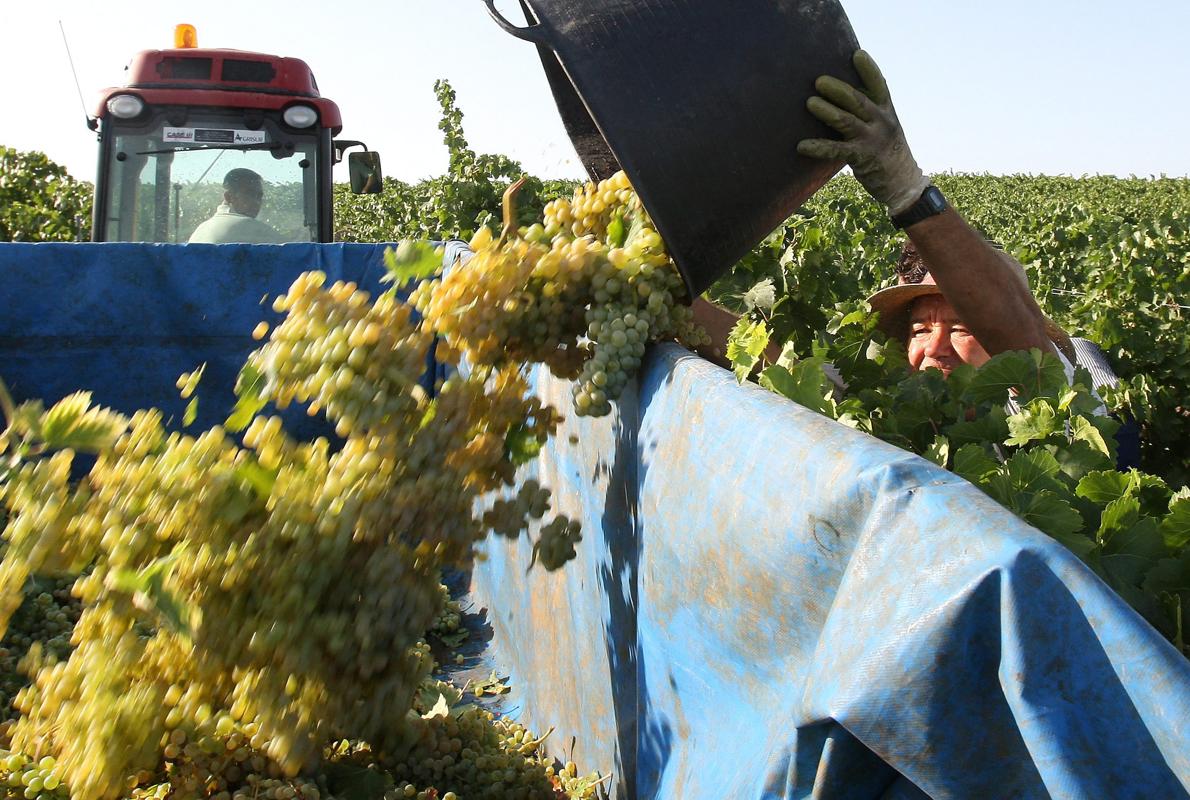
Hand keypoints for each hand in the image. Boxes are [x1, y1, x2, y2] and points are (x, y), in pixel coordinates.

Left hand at [797, 50, 929, 214]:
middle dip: (838, 89)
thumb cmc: (884, 149)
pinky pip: (836, 150)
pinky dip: (818, 147)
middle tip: (819, 80)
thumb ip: (867, 110)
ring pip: (846, 121)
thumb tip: (839, 92)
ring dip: (827, 111)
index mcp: (886, 110)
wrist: (902, 181)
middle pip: (857, 100)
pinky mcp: (861, 158)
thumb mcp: (883, 125)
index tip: (858, 54)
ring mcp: (871, 139)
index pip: (878, 85)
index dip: (868, 69)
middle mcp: (881, 121)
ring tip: (810, 102)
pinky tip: (801, 146)